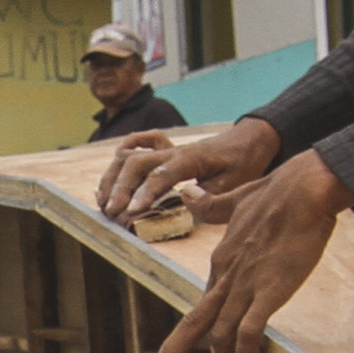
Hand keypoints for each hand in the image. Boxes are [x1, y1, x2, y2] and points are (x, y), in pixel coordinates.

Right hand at [99, 116, 278, 220]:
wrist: (249, 140)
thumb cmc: (242, 164)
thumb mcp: (236, 183)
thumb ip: (212, 196)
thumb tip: (185, 198)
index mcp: (191, 159)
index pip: (162, 174)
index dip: (145, 193)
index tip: (131, 211)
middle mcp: (173, 151)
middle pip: (136, 162)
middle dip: (121, 187)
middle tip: (112, 212)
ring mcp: (166, 148)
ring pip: (129, 156)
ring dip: (113, 178)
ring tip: (104, 202)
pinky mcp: (163, 150)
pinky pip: (135, 146)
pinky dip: (119, 159)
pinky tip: (110, 178)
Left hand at [150, 151, 353, 352]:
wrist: (302, 190)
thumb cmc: (277, 193)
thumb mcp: (236, 200)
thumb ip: (213, 205)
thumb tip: (187, 194)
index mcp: (221, 260)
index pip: (202, 301)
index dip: (193, 326)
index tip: (185, 345)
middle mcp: (226, 276)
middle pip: (193, 322)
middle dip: (172, 352)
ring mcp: (245, 285)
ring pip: (221, 333)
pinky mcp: (268, 291)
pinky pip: (249, 332)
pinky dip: (247, 350)